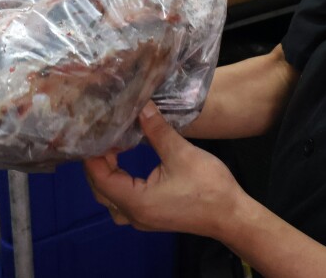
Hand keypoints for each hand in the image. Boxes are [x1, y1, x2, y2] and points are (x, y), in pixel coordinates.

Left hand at [84, 101, 245, 237]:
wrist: (231, 216)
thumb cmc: (208, 187)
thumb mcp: (181, 153)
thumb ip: (157, 130)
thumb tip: (141, 105)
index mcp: (136, 201)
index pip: (100, 177)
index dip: (93, 154)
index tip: (94, 131)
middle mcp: (133, 214)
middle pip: (100, 190)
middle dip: (96, 163)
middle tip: (101, 136)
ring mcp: (142, 219)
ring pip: (110, 198)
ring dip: (106, 175)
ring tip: (110, 150)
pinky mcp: (151, 217)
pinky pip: (123, 202)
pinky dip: (117, 184)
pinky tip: (124, 167)